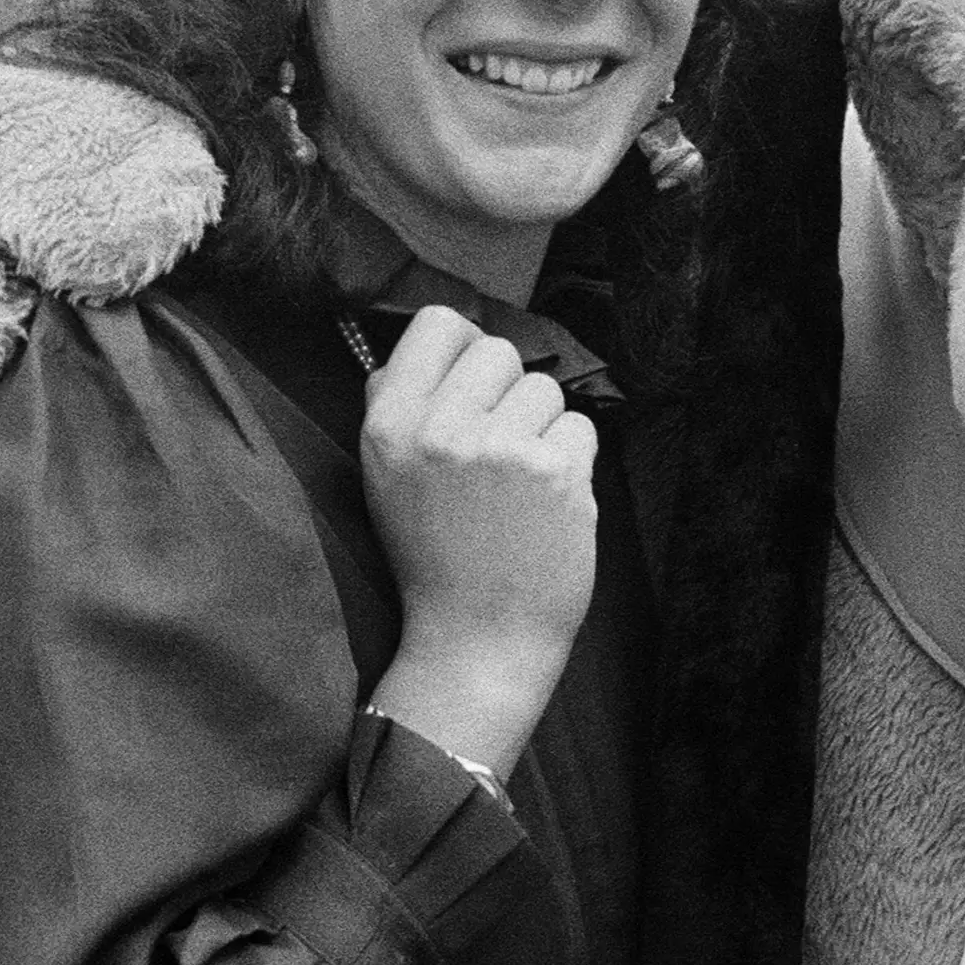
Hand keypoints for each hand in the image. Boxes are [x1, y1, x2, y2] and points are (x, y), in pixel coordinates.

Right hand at [360, 306, 600, 771]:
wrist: (476, 641)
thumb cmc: (434, 560)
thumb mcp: (384, 480)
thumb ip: (395, 407)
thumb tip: (426, 348)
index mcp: (389, 426)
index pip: (439, 323)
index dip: (463, 348)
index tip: (472, 384)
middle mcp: (441, 430)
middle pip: (499, 350)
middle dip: (506, 392)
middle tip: (497, 448)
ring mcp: (502, 450)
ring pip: (546, 389)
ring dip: (542, 428)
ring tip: (519, 484)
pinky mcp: (557, 474)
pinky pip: (580, 427)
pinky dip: (573, 460)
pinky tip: (547, 503)